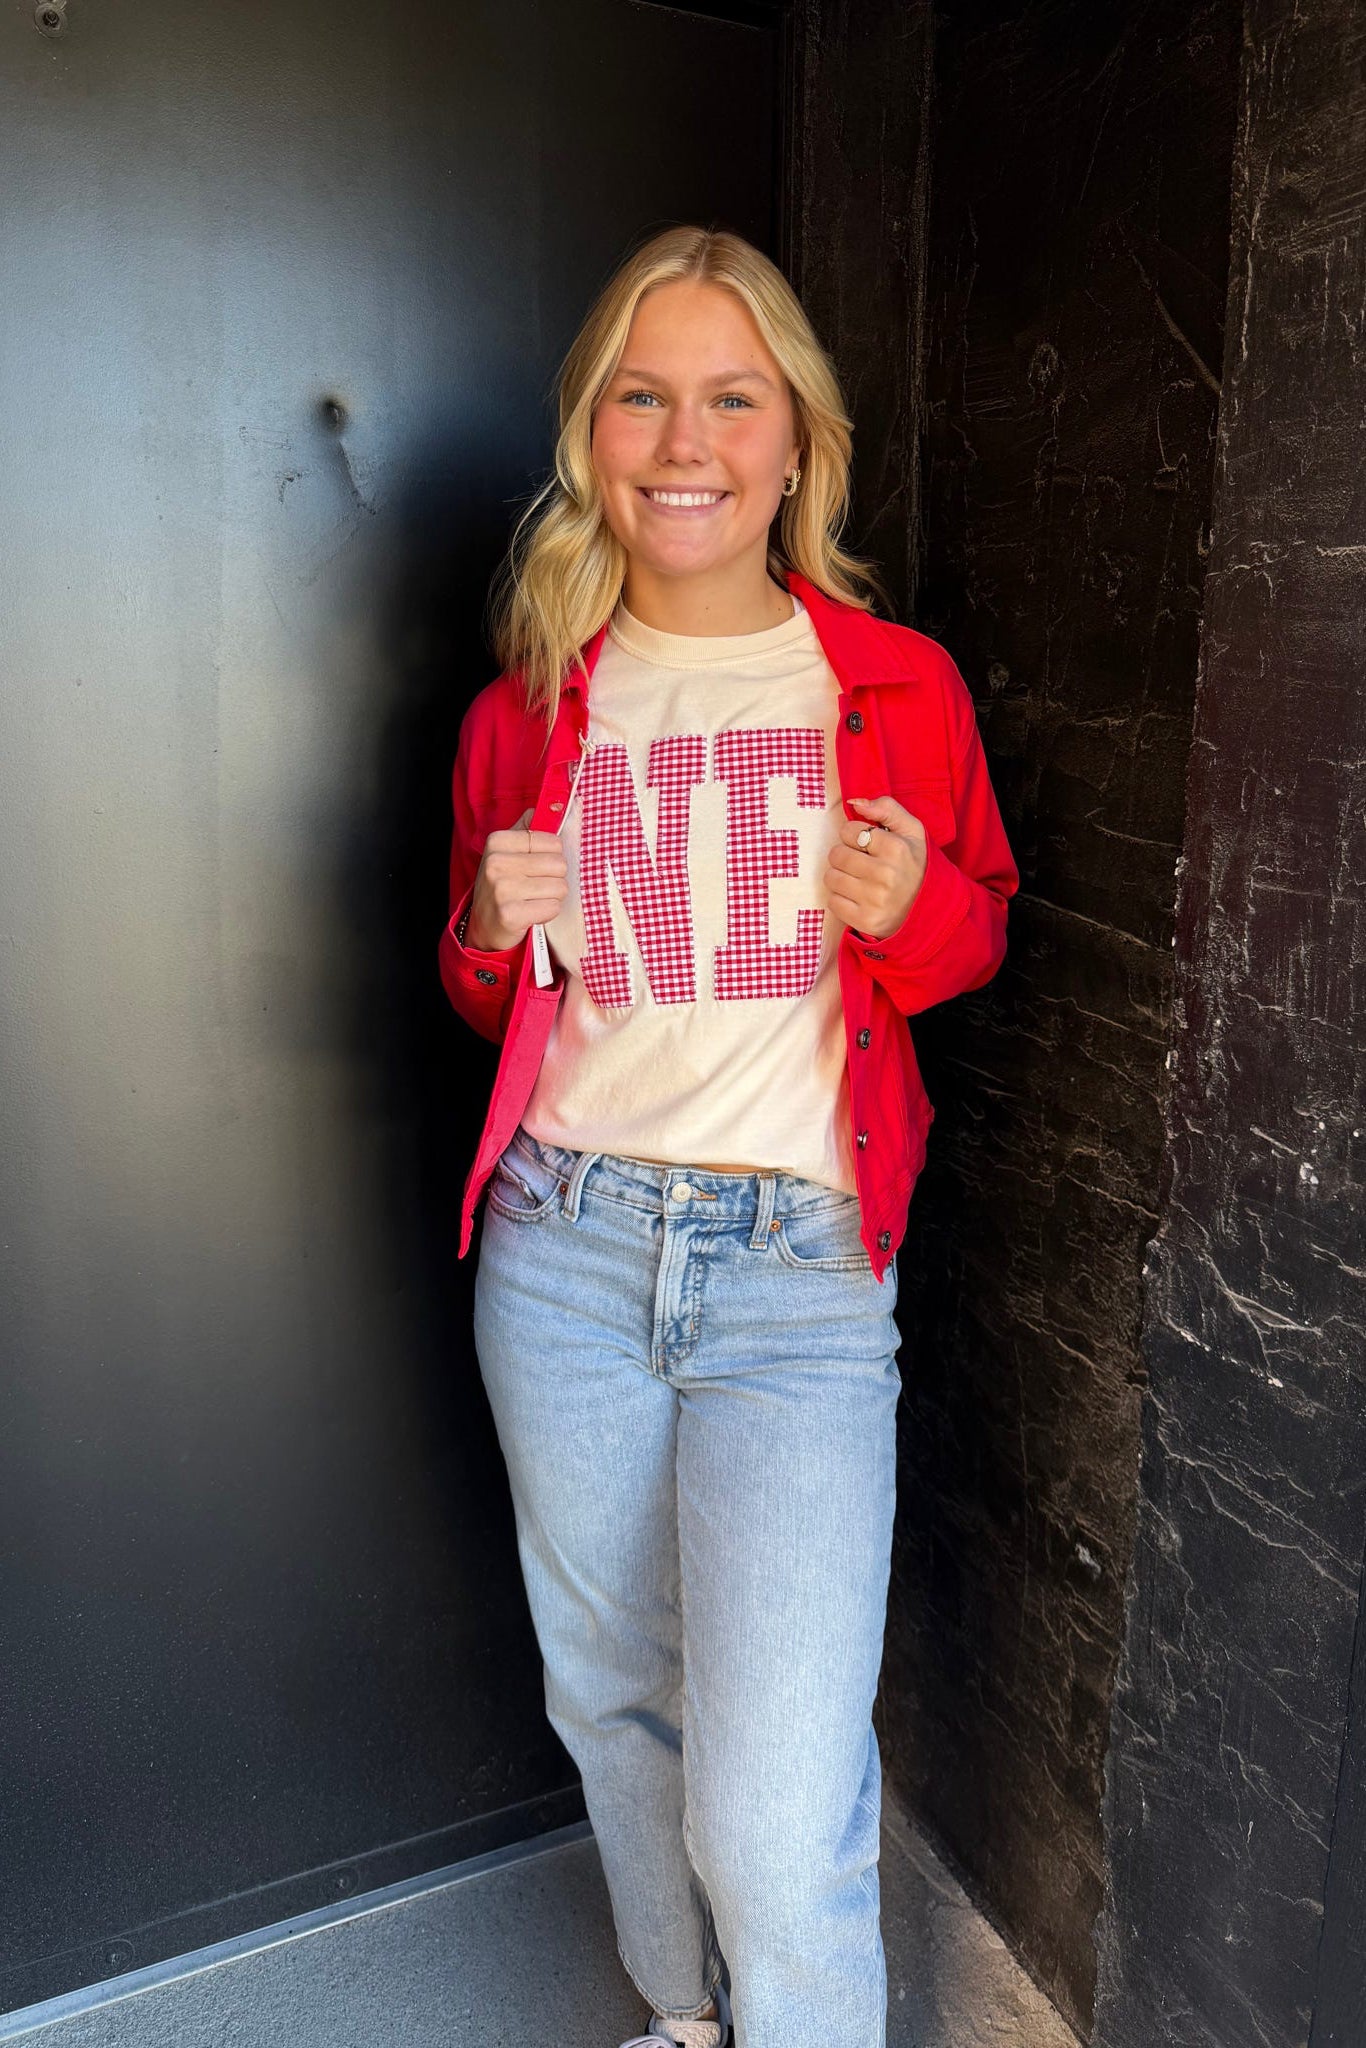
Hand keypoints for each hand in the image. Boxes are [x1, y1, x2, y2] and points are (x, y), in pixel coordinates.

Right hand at [466, 807, 568, 950]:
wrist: (484, 925)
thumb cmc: (503, 884)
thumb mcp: (508, 850)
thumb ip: (529, 828)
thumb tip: (556, 806)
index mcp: (498, 841)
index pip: (553, 842)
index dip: (551, 856)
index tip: (534, 867)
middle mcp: (497, 863)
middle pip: (559, 864)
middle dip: (554, 878)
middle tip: (535, 887)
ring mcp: (502, 889)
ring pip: (560, 887)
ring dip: (552, 897)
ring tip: (533, 900)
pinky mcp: (510, 915)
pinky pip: (553, 908)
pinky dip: (548, 913)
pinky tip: (532, 913)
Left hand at [824, 794, 928, 939]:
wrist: (930, 910)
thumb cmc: (916, 865)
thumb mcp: (912, 831)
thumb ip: (887, 808)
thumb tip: (855, 803)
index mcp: (896, 849)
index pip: (848, 831)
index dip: (854, 835)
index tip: (866, 844)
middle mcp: (885, 875)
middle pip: (836, 854)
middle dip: (845, 855)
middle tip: (861, 863)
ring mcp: (874, 900)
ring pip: (831, 877)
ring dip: (841, 877)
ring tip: (859, 880)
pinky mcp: (865, 920)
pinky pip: (832, 902)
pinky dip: (841, 899)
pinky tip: (858, 897)